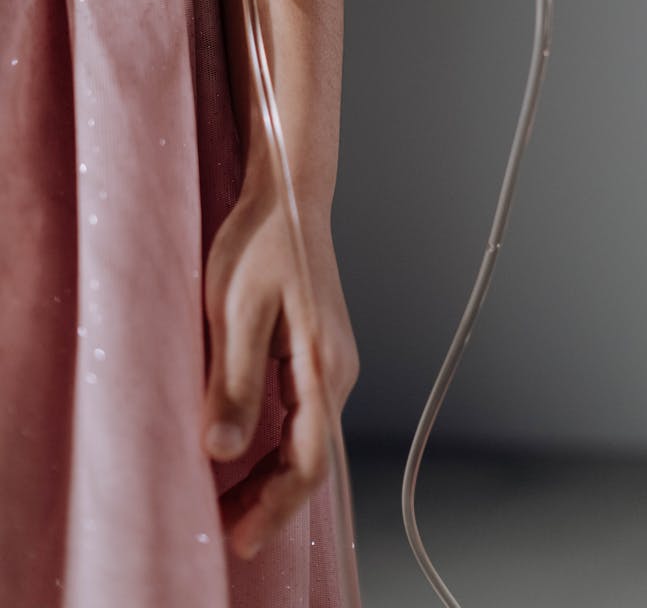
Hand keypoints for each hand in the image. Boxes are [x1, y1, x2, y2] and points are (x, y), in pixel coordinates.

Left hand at [202, 175, 358, 559]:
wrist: (288, 195)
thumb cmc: (261, 243)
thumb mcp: (235, 312)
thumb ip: (233, 383)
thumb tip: (222, 451)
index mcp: (322, 365)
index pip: (307, 459)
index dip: (275, 506)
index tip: (240, 539)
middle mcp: (336, 369)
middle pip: (310, 456)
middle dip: (269, 500)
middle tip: (225, 531)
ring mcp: (330, 360)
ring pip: (306, 438)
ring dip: (270, 475)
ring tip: (228, 503)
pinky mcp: (316, 351)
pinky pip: (301, 414)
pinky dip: (275, 445)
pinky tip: (247, 454)